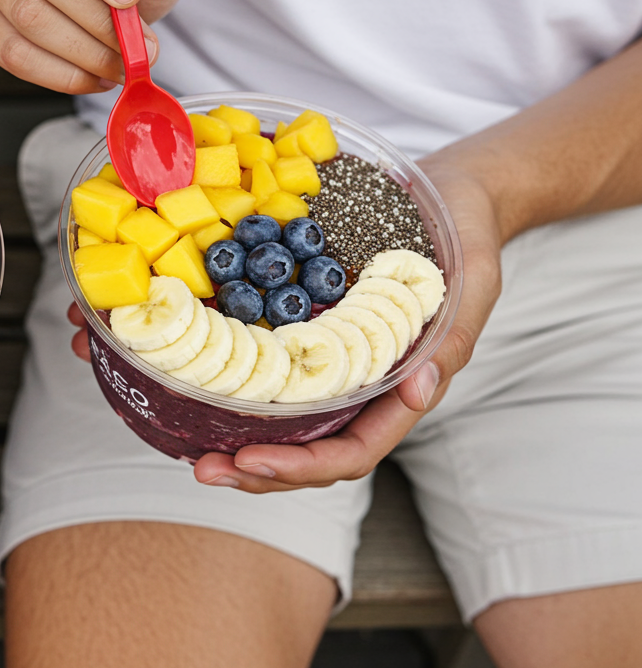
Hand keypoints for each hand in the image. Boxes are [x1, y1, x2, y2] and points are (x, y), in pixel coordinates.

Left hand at [192, 159, 503, 491]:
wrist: (450, 195)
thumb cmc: (465, 239)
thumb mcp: (471, 282)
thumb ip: (451, 339)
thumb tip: (420, 390)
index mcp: (406, 388)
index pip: (355, 450)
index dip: (304, 465)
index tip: (252, 459)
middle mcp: (368, 390)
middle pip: (315, 456)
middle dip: (261, 472)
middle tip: (205, 470)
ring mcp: (338, 369)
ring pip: (292, 431)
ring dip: (242, 449)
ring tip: (195, 456)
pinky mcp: (312, 341)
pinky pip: (276, 381)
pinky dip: (240, 398)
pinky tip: (201, 397)